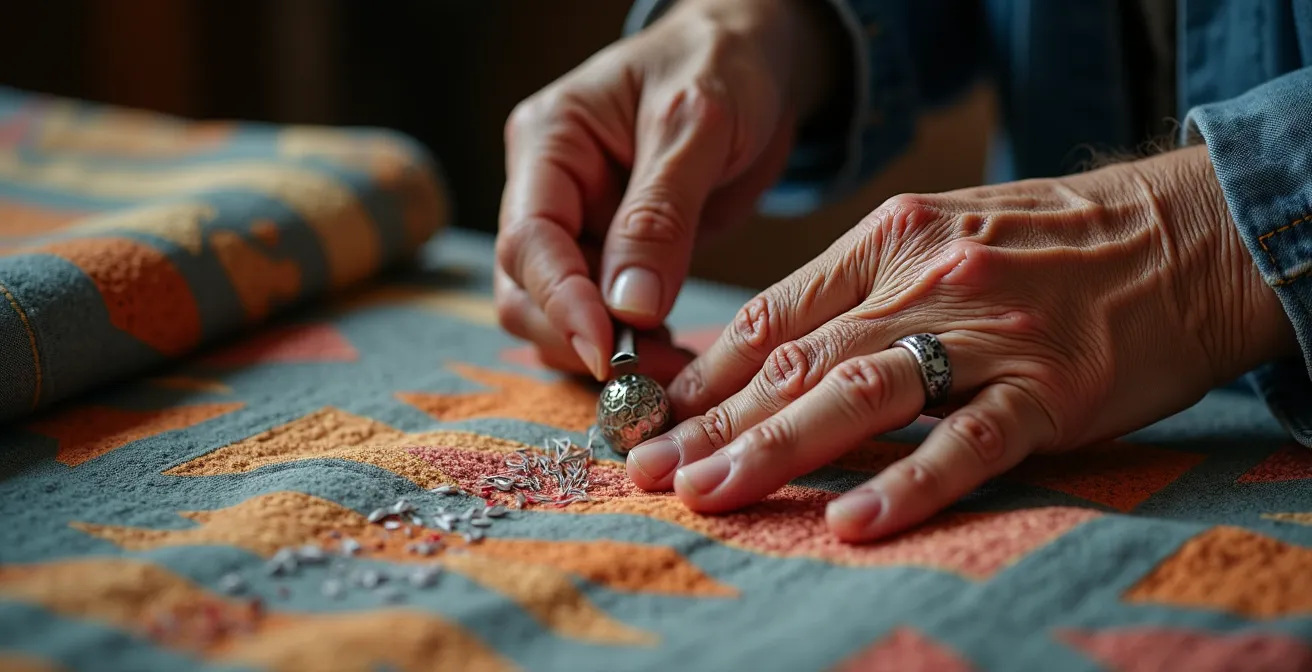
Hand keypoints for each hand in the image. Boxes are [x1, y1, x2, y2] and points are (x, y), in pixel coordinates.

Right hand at [494, 0, 842, 381]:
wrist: (757, 57)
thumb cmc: (725, 64)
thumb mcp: (699, 126)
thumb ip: (661, 215)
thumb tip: (629, 310)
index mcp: (549, 141)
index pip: (529, 239)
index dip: (562, 304)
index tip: (607, 354)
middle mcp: (548, 188)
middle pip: (526, 291)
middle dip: (579, 340)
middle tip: (651, 378)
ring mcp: (578, 225)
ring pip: (558, 315)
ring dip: (606, 354)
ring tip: (673, 372)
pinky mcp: (612, 254)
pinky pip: (604, 316)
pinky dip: (632, 347)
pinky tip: (674, 356)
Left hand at [625, 145, 1299, 541]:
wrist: (1190, 235)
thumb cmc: (1054, 244)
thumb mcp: (941, 236)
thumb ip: (857, 292)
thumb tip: (764, 355)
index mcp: (887, 243)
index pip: (771, 317)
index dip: (704, 376)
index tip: (650, 423)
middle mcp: (923, 281)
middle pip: (795, 360)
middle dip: (713, 422)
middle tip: (649, 473)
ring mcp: (986, 335)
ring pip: (860, 393)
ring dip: (776, 447)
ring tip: (712, 493)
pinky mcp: (1049, 388)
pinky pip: (968, 442)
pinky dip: (908, 483)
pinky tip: (854, 523)